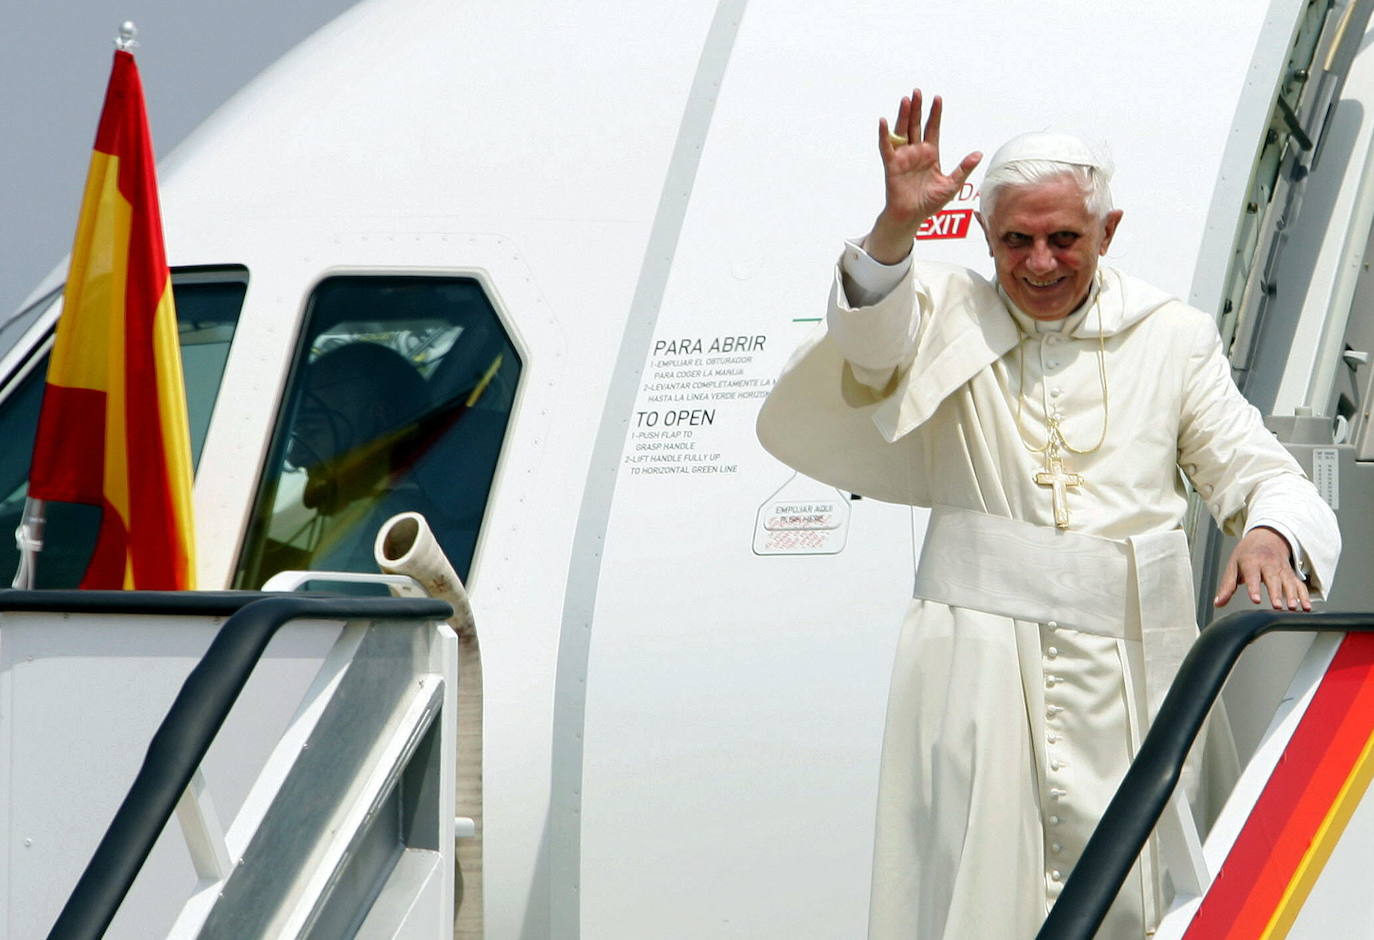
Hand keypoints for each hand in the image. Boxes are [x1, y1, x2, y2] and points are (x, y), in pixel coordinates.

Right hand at [866, 89, 981, 263]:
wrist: (912, 217)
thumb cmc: (929, 203)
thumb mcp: (951, 184)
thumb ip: (963, 168)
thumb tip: (978, 154)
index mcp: (930, 154)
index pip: (932, 128)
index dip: (935, 114)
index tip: (938, 99)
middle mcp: (916, 151)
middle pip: (916, 125)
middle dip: (917, 108)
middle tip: (918, 92)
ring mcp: (903, 157)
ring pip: (902, 131)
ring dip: (903, 115)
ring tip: (906, 100)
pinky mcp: (891, 164)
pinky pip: (886, 146)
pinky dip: (884, 134)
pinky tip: (884, 121)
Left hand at [1214, 526, 1310, 611]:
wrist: (1267, 537)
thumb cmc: (1247, 554)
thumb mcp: (1233, 566)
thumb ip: (1227, 586)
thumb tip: (1218, 603)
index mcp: (1252, 562)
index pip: (1252, 576)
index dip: (1254, 588)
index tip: (1256, 599)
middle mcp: (1269, 565)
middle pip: (1273, 580)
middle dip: (1276, 593)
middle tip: (1277, 606)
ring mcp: (1282, 570)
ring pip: (1288, 583)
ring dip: (1292, 596)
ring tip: (1293, 608)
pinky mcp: (1291, 575)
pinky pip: (1299, 585)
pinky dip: (1304, 596)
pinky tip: (1306, 607)